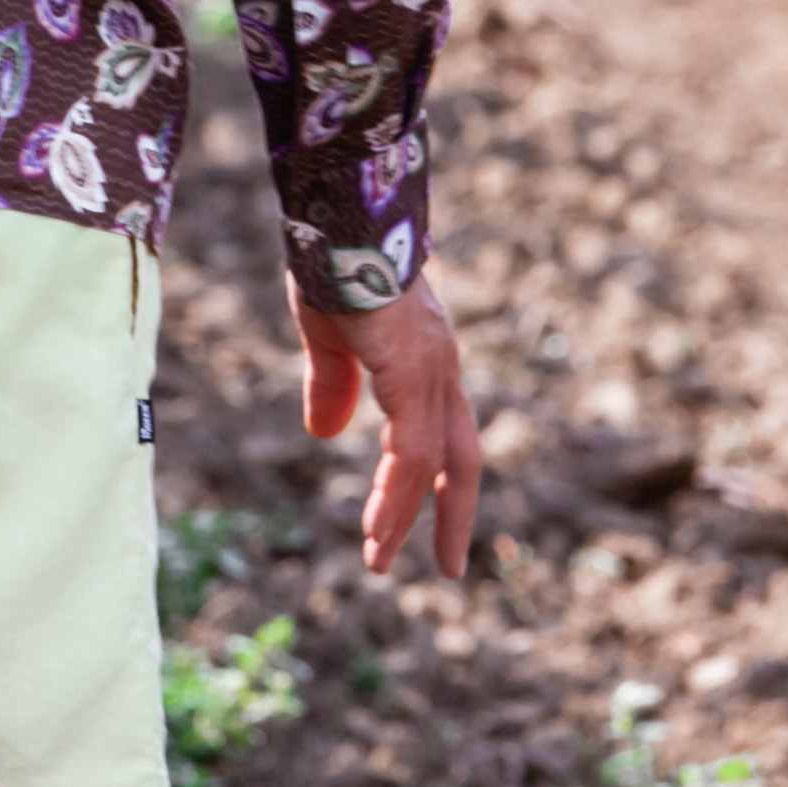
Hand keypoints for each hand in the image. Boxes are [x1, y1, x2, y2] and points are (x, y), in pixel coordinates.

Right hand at [288, 266, 480, 578]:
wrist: (338, 219)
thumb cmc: (332, 265)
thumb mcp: (328, 336)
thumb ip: (332, 384)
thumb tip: (326, 433)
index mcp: (426, 359)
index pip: (446, 433)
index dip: (440, 480)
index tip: (427, 524)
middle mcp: (441, 368)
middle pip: (460, 455)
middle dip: (453, 512)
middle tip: (448, 568)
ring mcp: (432, 369)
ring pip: (431, 461)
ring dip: (407, 515)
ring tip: (379, 559)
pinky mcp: (413, 372)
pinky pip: (411, 452)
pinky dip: (397, 495)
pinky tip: (379, 527)